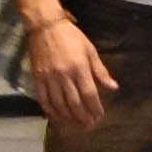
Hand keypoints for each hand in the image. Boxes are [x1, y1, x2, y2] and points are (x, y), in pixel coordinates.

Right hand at [23, 12, 114, 131]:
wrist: (45, 26)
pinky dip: (50, 110)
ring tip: (76, 125)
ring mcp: (49, 78)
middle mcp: (64, 75)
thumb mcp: (90, 51)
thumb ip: (100, 71)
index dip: (95, 108)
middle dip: (83, 117)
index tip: (99, 116)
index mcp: (79, 68)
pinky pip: (43, 99)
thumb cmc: (71, 37)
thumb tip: (113, 87)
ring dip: (68, 117)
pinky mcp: (37, 78)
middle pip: (74, 103)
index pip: (89, 94)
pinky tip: (56, 118)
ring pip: (59, 104)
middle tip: (89, 125)